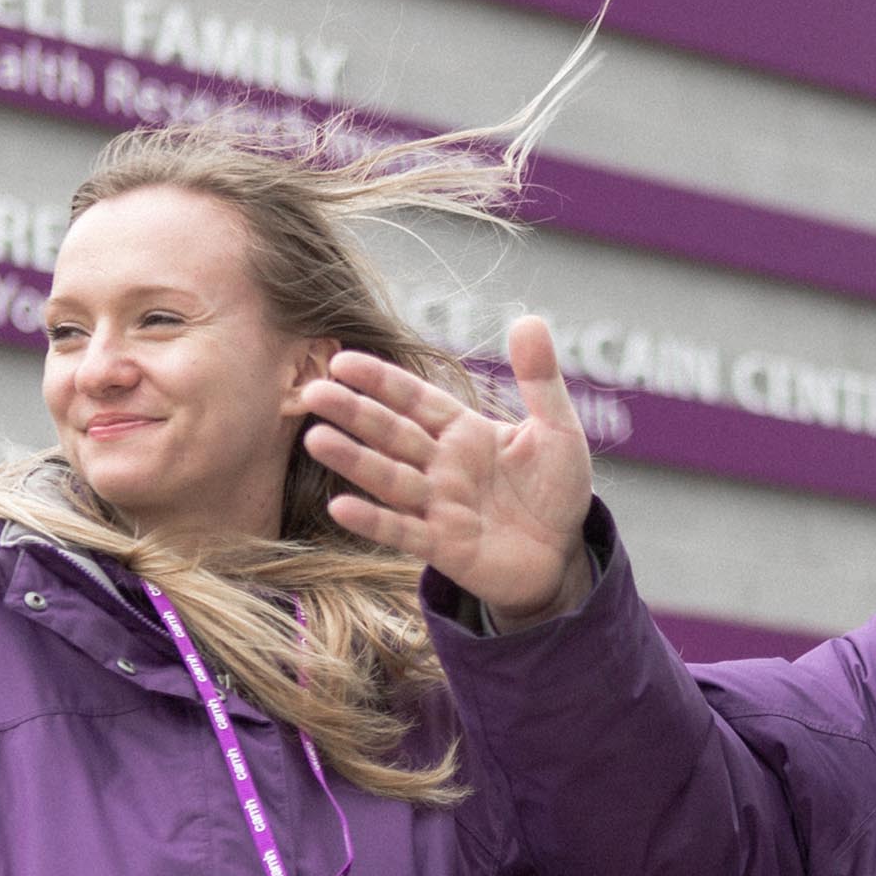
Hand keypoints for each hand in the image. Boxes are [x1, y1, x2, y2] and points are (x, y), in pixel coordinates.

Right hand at [299, 316, 595, 626]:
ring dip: (354, 460)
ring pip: (389, 478)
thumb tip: (529, 318)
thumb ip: (539, 380)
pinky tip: (340, 507)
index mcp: (463, 432)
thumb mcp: (557, 429)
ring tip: (316, 440)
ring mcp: (438, 506)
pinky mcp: (443, 547)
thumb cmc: (556, 490)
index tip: (342, 360)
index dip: (381, 381)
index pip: (415, 400)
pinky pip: (403, 531)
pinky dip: (373, 520)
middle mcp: (442, 466)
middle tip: (312, 391)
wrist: (562, 556)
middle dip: (354, 413)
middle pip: (391, 433)